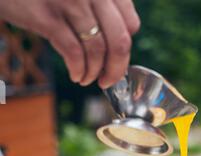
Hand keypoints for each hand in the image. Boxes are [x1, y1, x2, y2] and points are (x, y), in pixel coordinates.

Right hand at [0, 0, 139, 87]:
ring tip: (87, 79)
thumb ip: (102, 9)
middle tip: (107, 81)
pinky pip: (74, 53)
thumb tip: (124, 41)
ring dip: (94, 73)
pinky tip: (76, 75)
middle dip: (116, 69)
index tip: (116, 62)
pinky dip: (79, 70)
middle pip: (119, 41)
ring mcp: (70, 2)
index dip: (125, 50)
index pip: (130, 25)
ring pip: (97, 50)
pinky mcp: (48, 18)